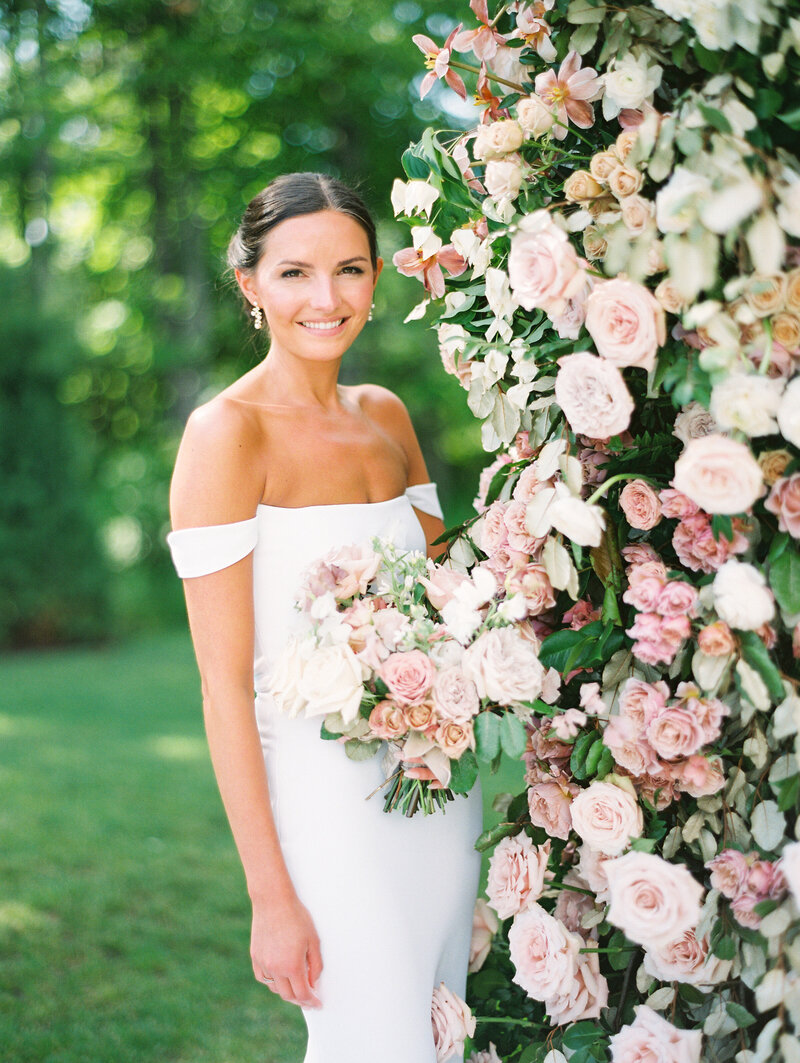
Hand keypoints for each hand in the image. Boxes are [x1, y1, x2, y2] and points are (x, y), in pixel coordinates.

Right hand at [250, 893, 322, 1007]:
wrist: (273, 901)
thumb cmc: (297, 917)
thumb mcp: (314, 940)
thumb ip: (316, 965)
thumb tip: (313, 983)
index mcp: (292, 966)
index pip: (302, 994)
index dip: (311, 1002)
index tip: (317, 1004)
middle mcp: (276, 968)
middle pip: (288, 995)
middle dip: (300, 999)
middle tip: (309, 998)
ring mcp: (263, 963)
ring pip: (275, 988)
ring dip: (286, 991)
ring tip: (296, 986)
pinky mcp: (255, 956)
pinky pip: (263, 977)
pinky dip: (272, 981)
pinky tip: (280, 976)